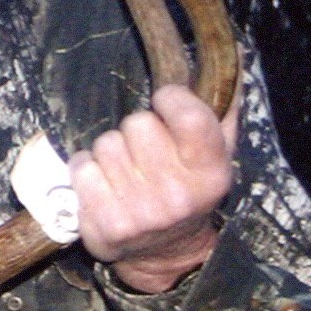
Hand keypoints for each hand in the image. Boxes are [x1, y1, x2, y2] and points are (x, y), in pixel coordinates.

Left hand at [69, 83, 237, 294]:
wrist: (165, 252)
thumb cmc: (188, 189)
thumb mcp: (216, 154)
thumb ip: (221, 109)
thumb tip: (228, 59)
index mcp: (211, 173)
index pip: (188, 115)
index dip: (170, 98)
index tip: (164, 103)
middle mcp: (178, 194)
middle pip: (137, 123)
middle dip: (136, 129)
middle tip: (143, 149)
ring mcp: (141, 212)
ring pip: (105, 144)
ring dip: (109, 151)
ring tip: (123, 169)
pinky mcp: (106, 224)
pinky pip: (81, 168)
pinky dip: (85, 169)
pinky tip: (101, 183)